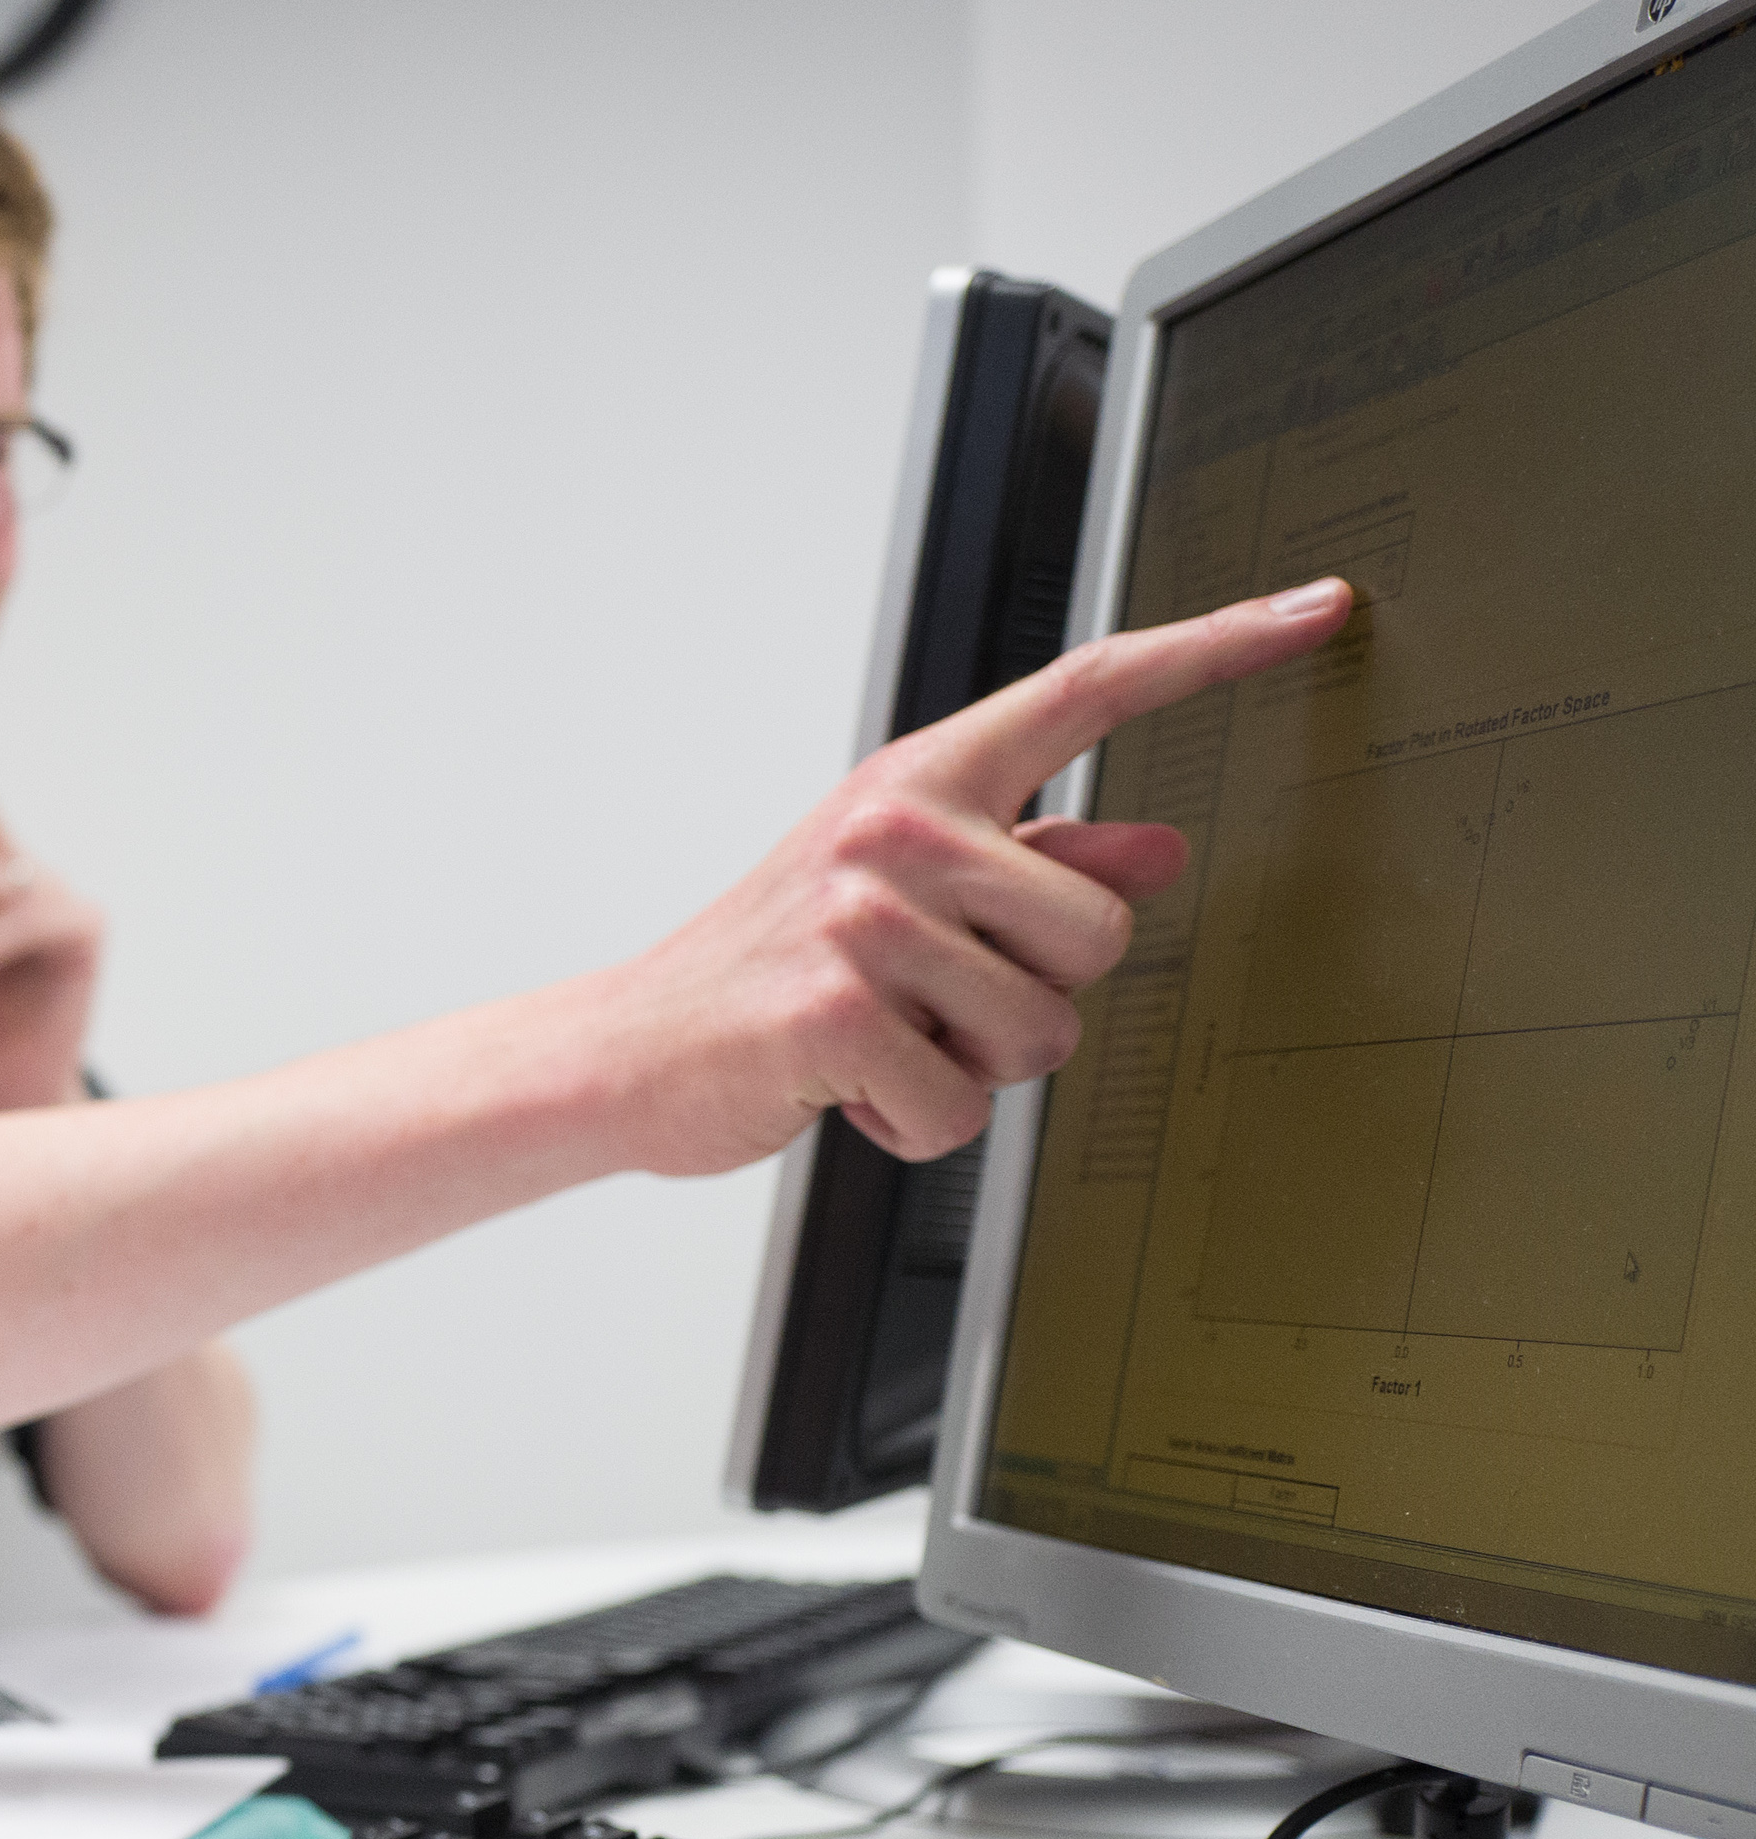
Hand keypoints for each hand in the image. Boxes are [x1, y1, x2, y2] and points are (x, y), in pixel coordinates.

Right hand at [593, 577, 1352, 1174]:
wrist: (629, 1049)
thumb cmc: (772, 969)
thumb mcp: (906, 896)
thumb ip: (1038, 865)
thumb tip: (1160, 846)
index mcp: (920, 785)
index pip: (1089, 692)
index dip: (1214, 649)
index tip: (1314, 608)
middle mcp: (894, 832)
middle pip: (1099, 930)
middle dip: (1036, 997)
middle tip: (932, 1000)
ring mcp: (862, 919)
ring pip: (1043, 1030)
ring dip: (975, 1070)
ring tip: (889, 1041)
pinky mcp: (836, 1012)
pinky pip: (963, 1107)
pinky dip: (915, 1126)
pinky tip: (851, 1089)